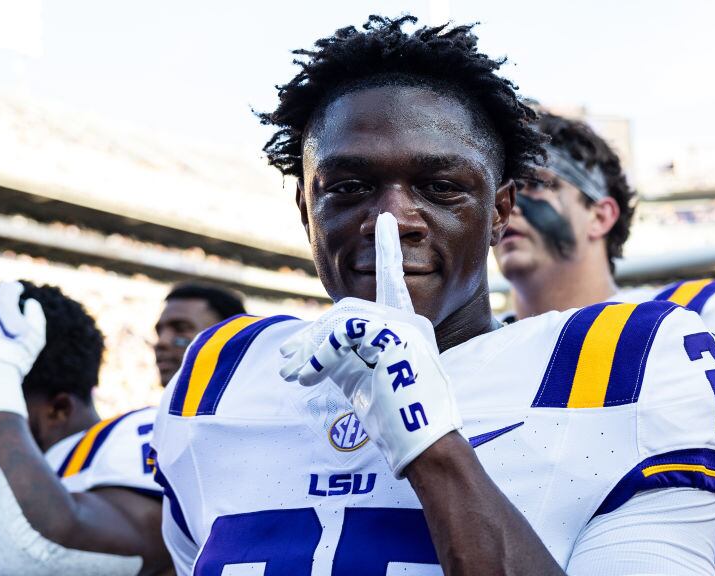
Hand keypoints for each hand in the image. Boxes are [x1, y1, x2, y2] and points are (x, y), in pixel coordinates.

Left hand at [280, 214, 461, 476]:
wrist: (425, 438)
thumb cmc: (399, 416)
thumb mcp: (370, 377)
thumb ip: (349, 353)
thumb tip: (307, 347)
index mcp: (407, 325)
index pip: (393, 278)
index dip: (388, 250)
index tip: (386, 222)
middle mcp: (406, 321)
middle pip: (346, 311)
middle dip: (313, 336)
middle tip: (289, 361)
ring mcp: (401, 329)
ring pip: (338, 324)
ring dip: (308, 350)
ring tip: (292, 374)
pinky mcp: (391, 341)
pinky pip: (339, 339)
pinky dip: (315, 359)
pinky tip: (304, 378)